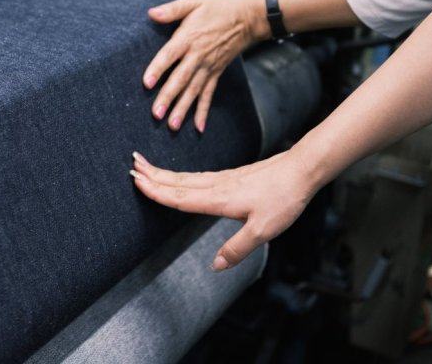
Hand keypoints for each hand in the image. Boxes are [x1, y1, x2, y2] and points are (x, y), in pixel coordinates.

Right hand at [130, 150, 317, 270]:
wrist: (300, 170)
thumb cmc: (283, 198)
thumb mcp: (263, 230)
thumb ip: (237, 248)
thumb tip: (216, 265)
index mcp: (220, 199)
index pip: (181, 197)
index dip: (157, 191)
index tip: (137, 182)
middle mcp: (217, 186)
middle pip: (178, 182)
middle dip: (153, 175)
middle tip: (131, 166)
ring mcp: (223, 179)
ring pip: (186, 177)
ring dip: (164, 173)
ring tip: (146, 167)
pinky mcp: (231, 176)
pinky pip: (197, 176)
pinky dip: (181, 175)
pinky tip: (180, 177)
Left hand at [143, 0, 266, 131]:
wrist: (248, 16)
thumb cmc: (218, 6)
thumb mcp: (194, 0)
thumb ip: (172, 9)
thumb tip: (152, 13)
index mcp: (189, 37)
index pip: (170, 55)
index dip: (158, 68)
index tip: (147, 83)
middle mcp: (198, 55)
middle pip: (180, 78)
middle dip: (168, 97)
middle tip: (156, 114)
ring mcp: (208, 66)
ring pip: (193, 91)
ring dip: (182, 109)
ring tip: (171, 126)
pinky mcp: (216, 72)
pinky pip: (209, 94)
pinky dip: (203, 111)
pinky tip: (197, 127)